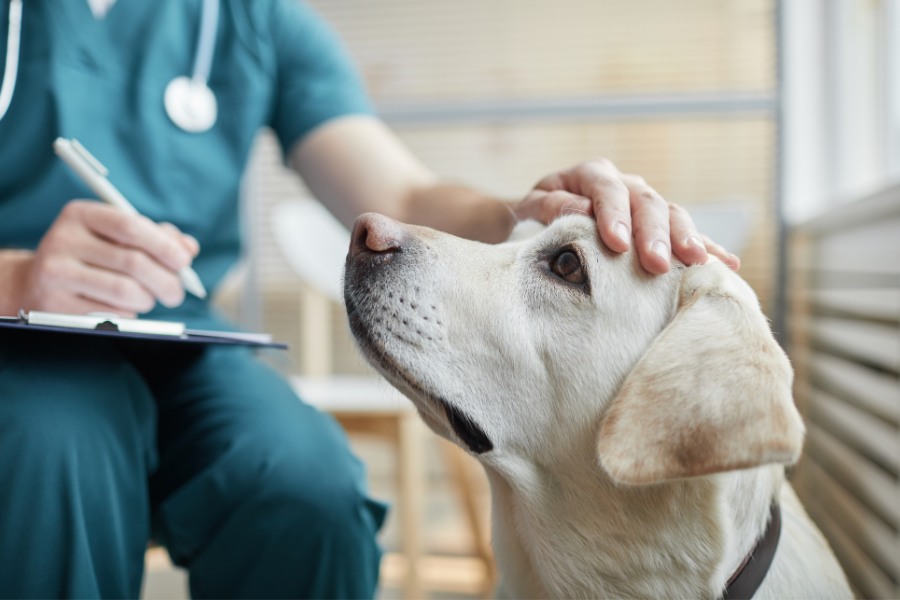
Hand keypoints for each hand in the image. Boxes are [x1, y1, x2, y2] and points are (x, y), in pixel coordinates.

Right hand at [6, 200, 198, 315]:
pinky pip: (110, 313)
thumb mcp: (117, 237)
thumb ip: (156, 238)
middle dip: (166, 281)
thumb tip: (188, 248)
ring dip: (148, 299)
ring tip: (149, 299)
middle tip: (176, 293)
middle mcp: (63, 239)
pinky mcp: (55, 304)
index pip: (130, 226)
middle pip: (133, 262)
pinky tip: (124, 307)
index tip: (184, 262)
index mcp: (80, 214)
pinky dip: (129, 313)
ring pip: (125, 291)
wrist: (36, 282)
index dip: (163, 245)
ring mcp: (55, 273)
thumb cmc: (91, 256)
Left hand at [514, 158, 740, 273]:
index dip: (614, 215)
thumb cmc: (533, 219)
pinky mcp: (659, 228)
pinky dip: (707, 248)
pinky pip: (687, 234)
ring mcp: (645, 204)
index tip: (617, 244)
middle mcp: (624, 184)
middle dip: (654, 234)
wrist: (539, 225)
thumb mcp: (530, 211)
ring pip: (673, 215)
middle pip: (647, 203)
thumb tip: (580, 211)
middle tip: (657, 264)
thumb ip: (550, 208)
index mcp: (590, 175)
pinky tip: (727, 264)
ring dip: (687, 239)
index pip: (607, 189)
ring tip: (698, 263)